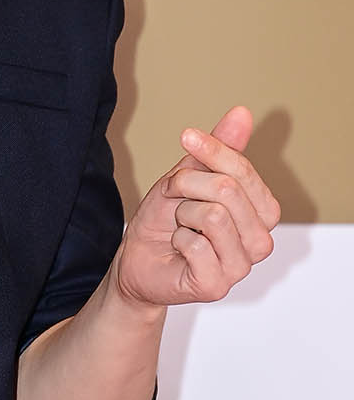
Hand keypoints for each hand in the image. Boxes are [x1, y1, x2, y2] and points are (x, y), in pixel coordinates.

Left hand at [112, 104, 280, 311]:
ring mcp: (241, 267)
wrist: (137, 259)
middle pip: (228, 190)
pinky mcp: (217, 285)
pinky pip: (196, 245)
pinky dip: (176, 239)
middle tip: (175, 199)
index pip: (244, 171)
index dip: (212, 150)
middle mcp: (260, 242)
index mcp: (262, 213)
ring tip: (180, 226)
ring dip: (182, 214)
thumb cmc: (166, 220)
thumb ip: (221, 149)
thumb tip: (242, 113)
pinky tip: (178, 249)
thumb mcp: (189, 175)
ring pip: (213, 216)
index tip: (186, 137)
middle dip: (187, 185)